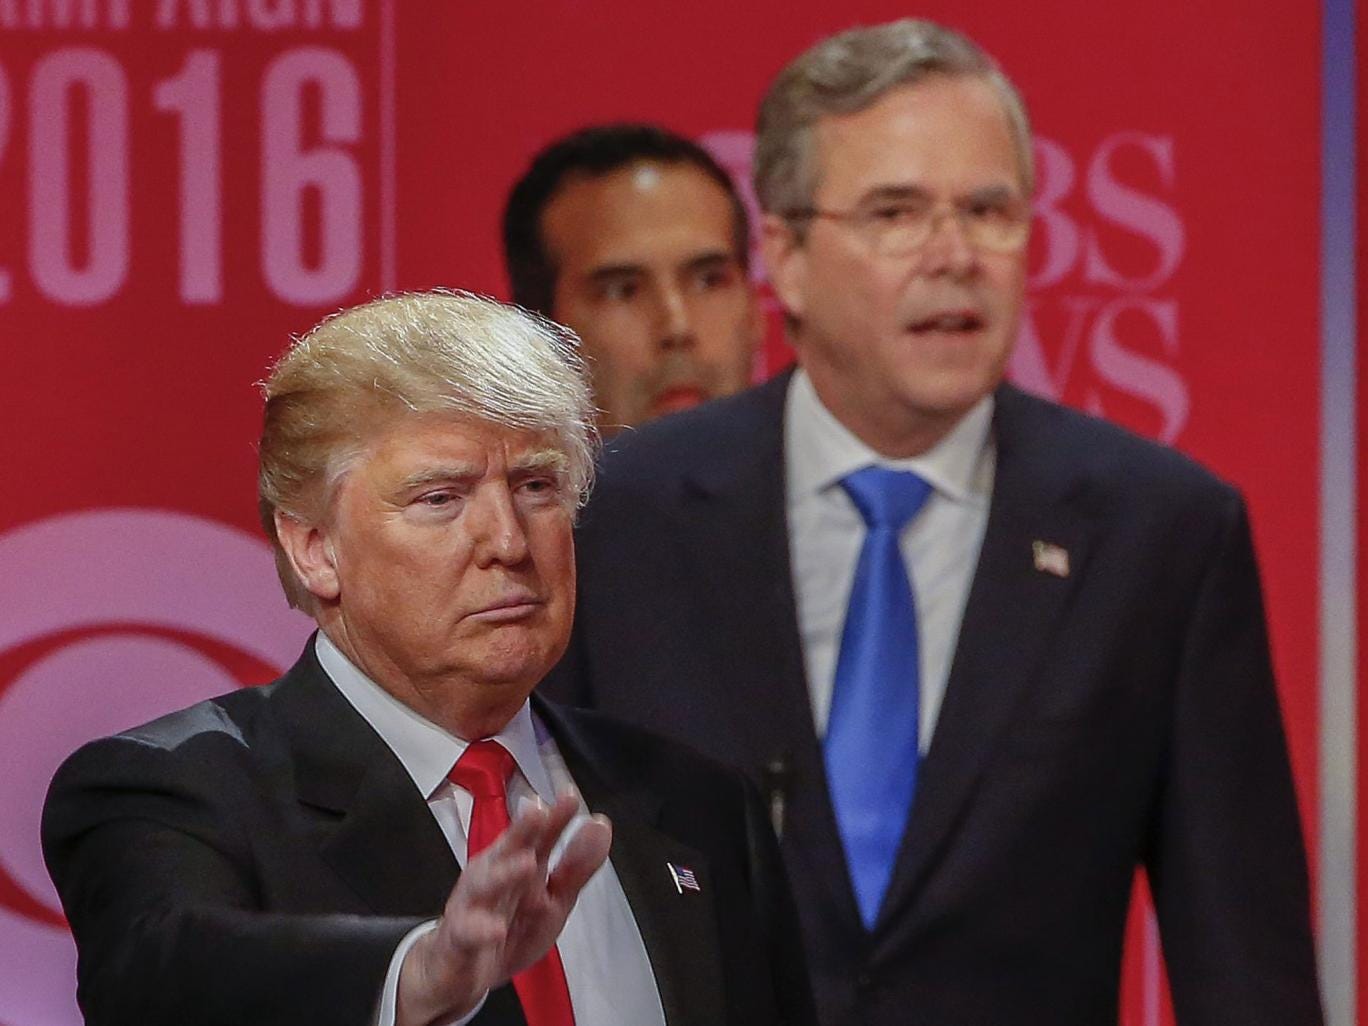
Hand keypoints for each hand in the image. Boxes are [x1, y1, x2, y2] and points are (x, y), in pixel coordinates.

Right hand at [396, 794, 611, 1025]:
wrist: (461, 971)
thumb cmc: (509, 927)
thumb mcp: (552, 901)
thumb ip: (576, 867)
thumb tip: (600, 826)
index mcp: (519, 863)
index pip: (538, 835)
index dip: (554, 817)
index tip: (570, 797)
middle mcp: (494, 875)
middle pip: (508, 848)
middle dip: (522, 830)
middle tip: (539, 812)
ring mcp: (473, 903)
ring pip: (485, 884)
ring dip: (505, 873)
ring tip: (528, 864)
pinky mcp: (459, 935)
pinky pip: (468, 931)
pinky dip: (480, 929)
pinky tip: (496, 930)